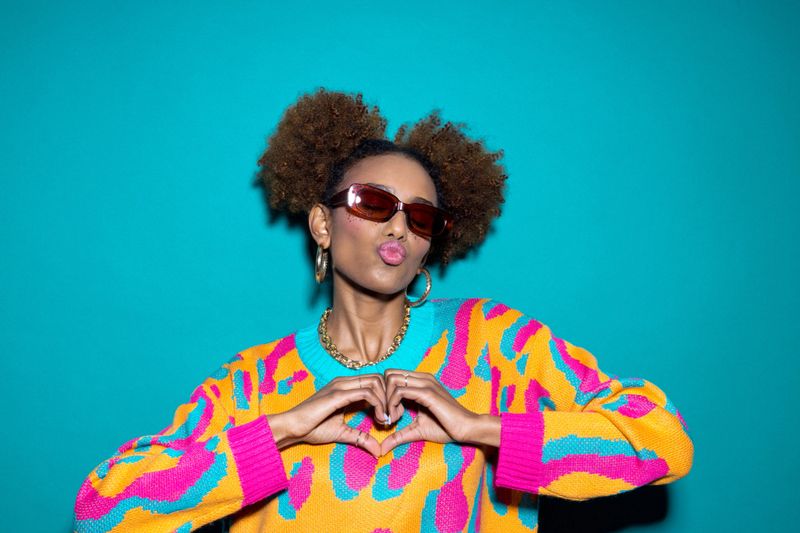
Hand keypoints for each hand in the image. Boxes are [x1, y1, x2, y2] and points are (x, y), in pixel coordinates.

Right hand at [268, 374, 386, 457]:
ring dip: (386, 400)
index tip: (388, 419)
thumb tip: (378, 451)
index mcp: (346, 387)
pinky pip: (366, 392)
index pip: (374, 382)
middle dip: (390, 397)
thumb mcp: (342, 433)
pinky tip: (379, 419)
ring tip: (385, 420)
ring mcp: (341, 386)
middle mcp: (345, 382)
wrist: (291, 428)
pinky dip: (378, 404)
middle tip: (390, 418)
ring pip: (375, 382)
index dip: (386, 398)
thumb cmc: (312, 428)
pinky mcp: (338, 394)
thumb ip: (361, 438)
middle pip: (379, 378)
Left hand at [380, 369, 497, 455]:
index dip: (384, 395)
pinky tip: (398, 418)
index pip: (391, 376)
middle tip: (388, 416)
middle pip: (388, 374)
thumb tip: (382, 448)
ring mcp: (425, 383)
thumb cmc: (446, 428)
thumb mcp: (417, 430)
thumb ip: (399, 435)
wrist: (467, 429)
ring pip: (391, 379)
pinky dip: (392, 405)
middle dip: (382, 395)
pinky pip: (399, 391)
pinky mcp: (427, 393)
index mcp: (420, 382)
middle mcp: (421, 378)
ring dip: (386, 399)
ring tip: (393, 417)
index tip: (388, 415)